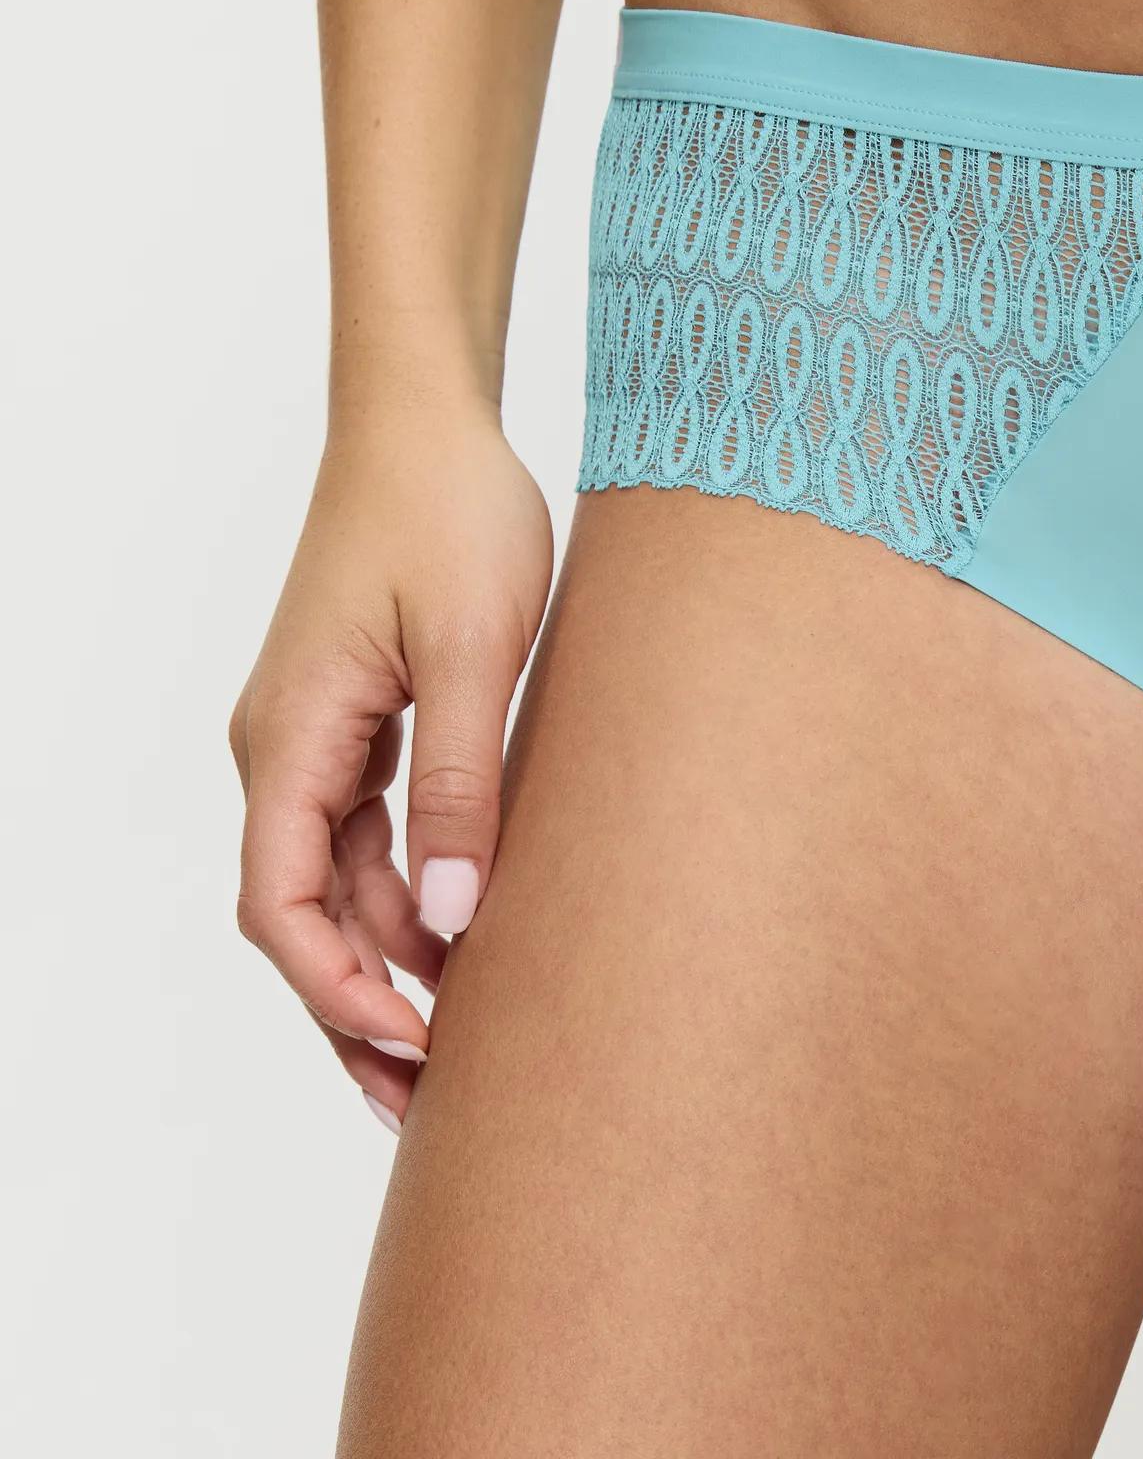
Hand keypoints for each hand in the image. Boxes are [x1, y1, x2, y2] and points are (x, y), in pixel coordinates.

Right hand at [230, 407, 552, 1127]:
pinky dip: (406, 896)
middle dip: (359, 1011)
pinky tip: (461, 939)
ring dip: (388, 962)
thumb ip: (463, 782)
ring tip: (458, 1046)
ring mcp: (317, 735)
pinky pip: (364, 835)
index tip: (414, 1050)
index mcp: (291, 737)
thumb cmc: (450, 512)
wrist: (428, 423)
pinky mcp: (358, 718)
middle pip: (301, 916)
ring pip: (335, 884)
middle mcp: (284, 748)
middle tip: (436, 1105)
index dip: (338, 995)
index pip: (280, 907)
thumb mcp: (477, 650)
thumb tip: (455, 916)